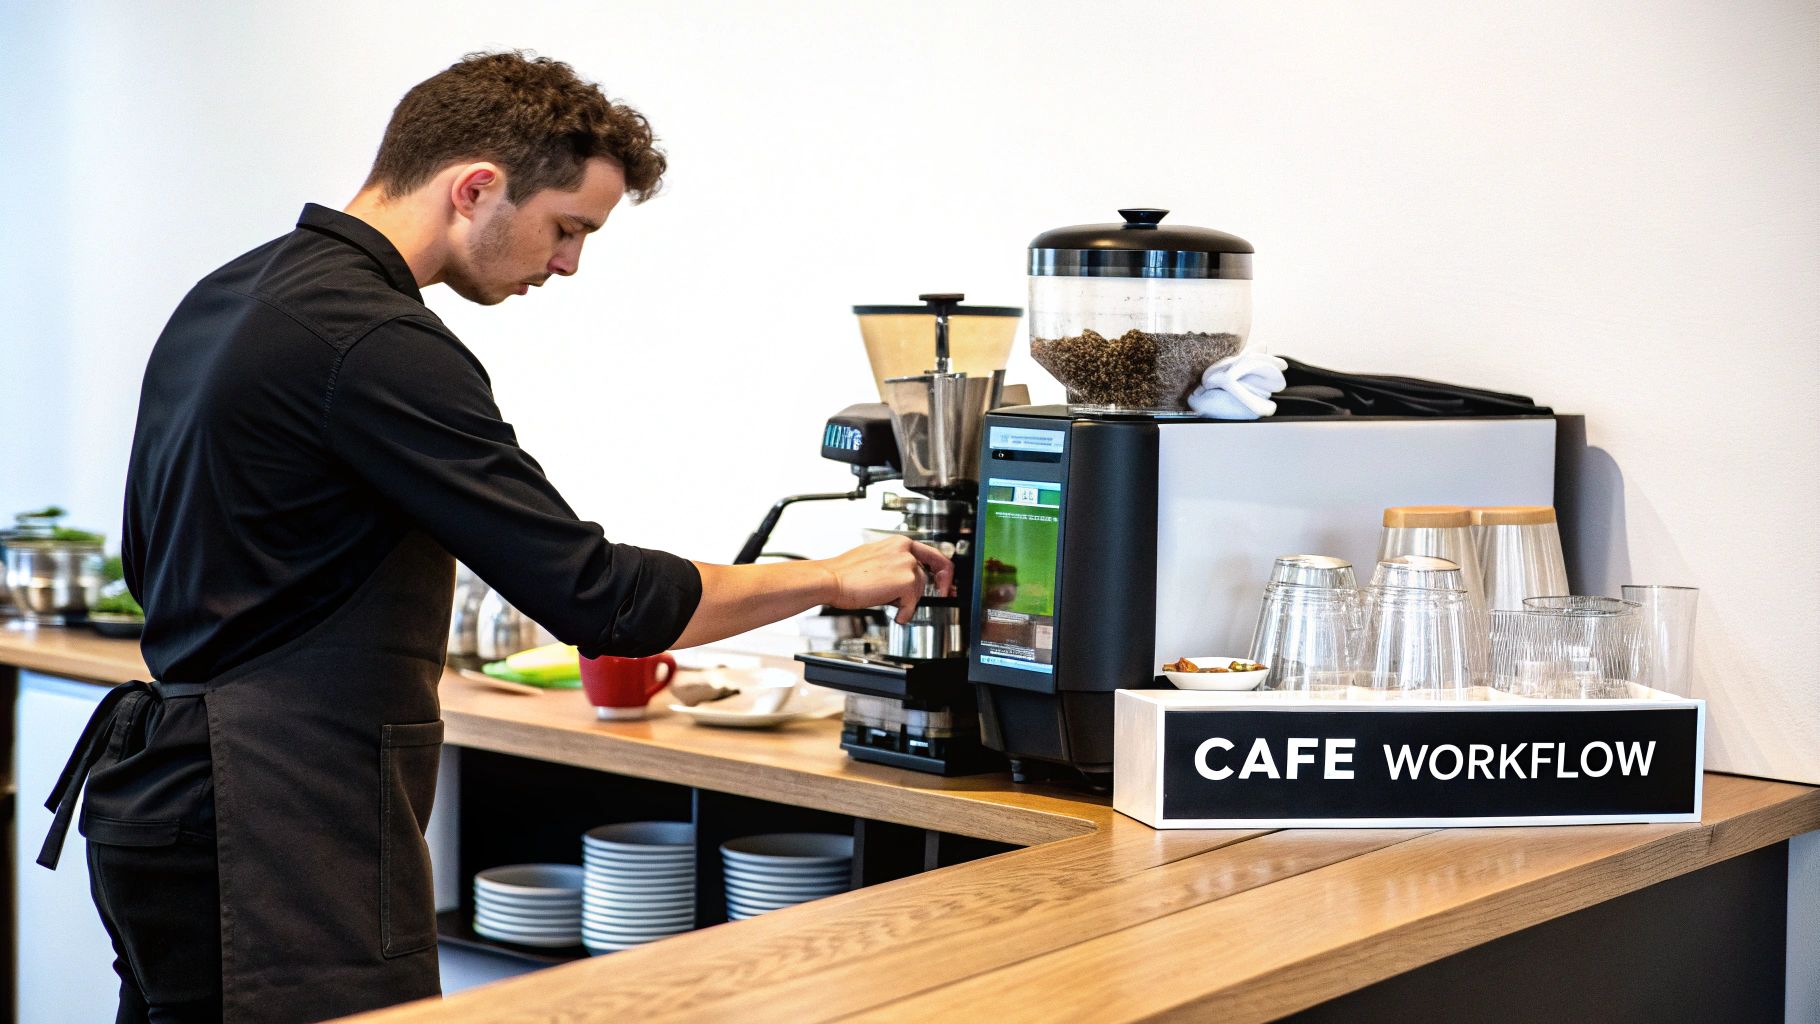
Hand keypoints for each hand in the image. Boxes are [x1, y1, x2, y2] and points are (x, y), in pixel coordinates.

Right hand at [819, 536, 953, 623]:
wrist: (831, 579)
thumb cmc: (846, 572)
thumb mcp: (875, 559)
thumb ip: (895, 564)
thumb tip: (906, 579)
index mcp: (899, 542)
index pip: (933, 554)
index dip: (943, 572)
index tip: (944, 584)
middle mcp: (905, 550)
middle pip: (925, 576)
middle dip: (918, 592)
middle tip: (911, 603)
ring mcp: (907, 565)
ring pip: (919, 590)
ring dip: (906, 601)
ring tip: (887, 603)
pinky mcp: (906, 581)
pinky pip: (913, 602)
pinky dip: (905, 612)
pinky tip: (897, 614)